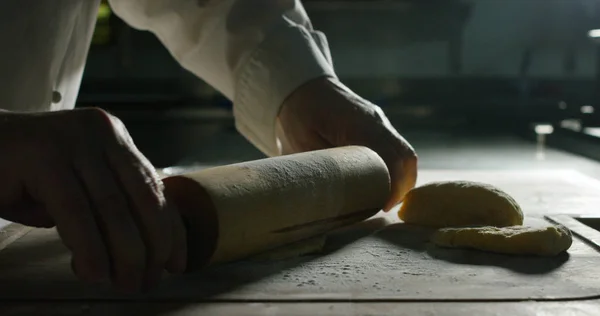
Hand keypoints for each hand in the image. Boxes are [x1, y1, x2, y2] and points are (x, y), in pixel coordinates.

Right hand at [0, 108, 185, 291]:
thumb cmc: (22, 176)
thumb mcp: (77, 189)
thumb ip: (108, 207)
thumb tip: (142, 251)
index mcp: (114, 139)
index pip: (155, 187)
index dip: (172, 229)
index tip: (177, 262)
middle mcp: (100, 132)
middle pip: (143, 197)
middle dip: (152, 246)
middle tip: (146, 281)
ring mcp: (72, 140)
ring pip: (113, 207)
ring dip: (125, 253)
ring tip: (125, 283)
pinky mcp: (42, 155)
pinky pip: (75, 210)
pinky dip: (90, 247)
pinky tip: (94, 272)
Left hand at [277, 77, 417, 210]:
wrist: (300, 88)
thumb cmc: (297, 116)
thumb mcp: (303, 144)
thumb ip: (324, 168)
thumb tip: (335, 198)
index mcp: (358, 123)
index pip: (390, 155)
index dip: (393, 184)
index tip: (385, 204)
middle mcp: (376, 121)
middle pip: (405, 156)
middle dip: (402, 186)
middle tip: (385, 206)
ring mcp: (379, 122)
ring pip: (404, 153)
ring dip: (401, 178)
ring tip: (385, 199)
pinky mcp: (377, 127)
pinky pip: (396, 149)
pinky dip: (395, 169)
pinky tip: (382, 184)